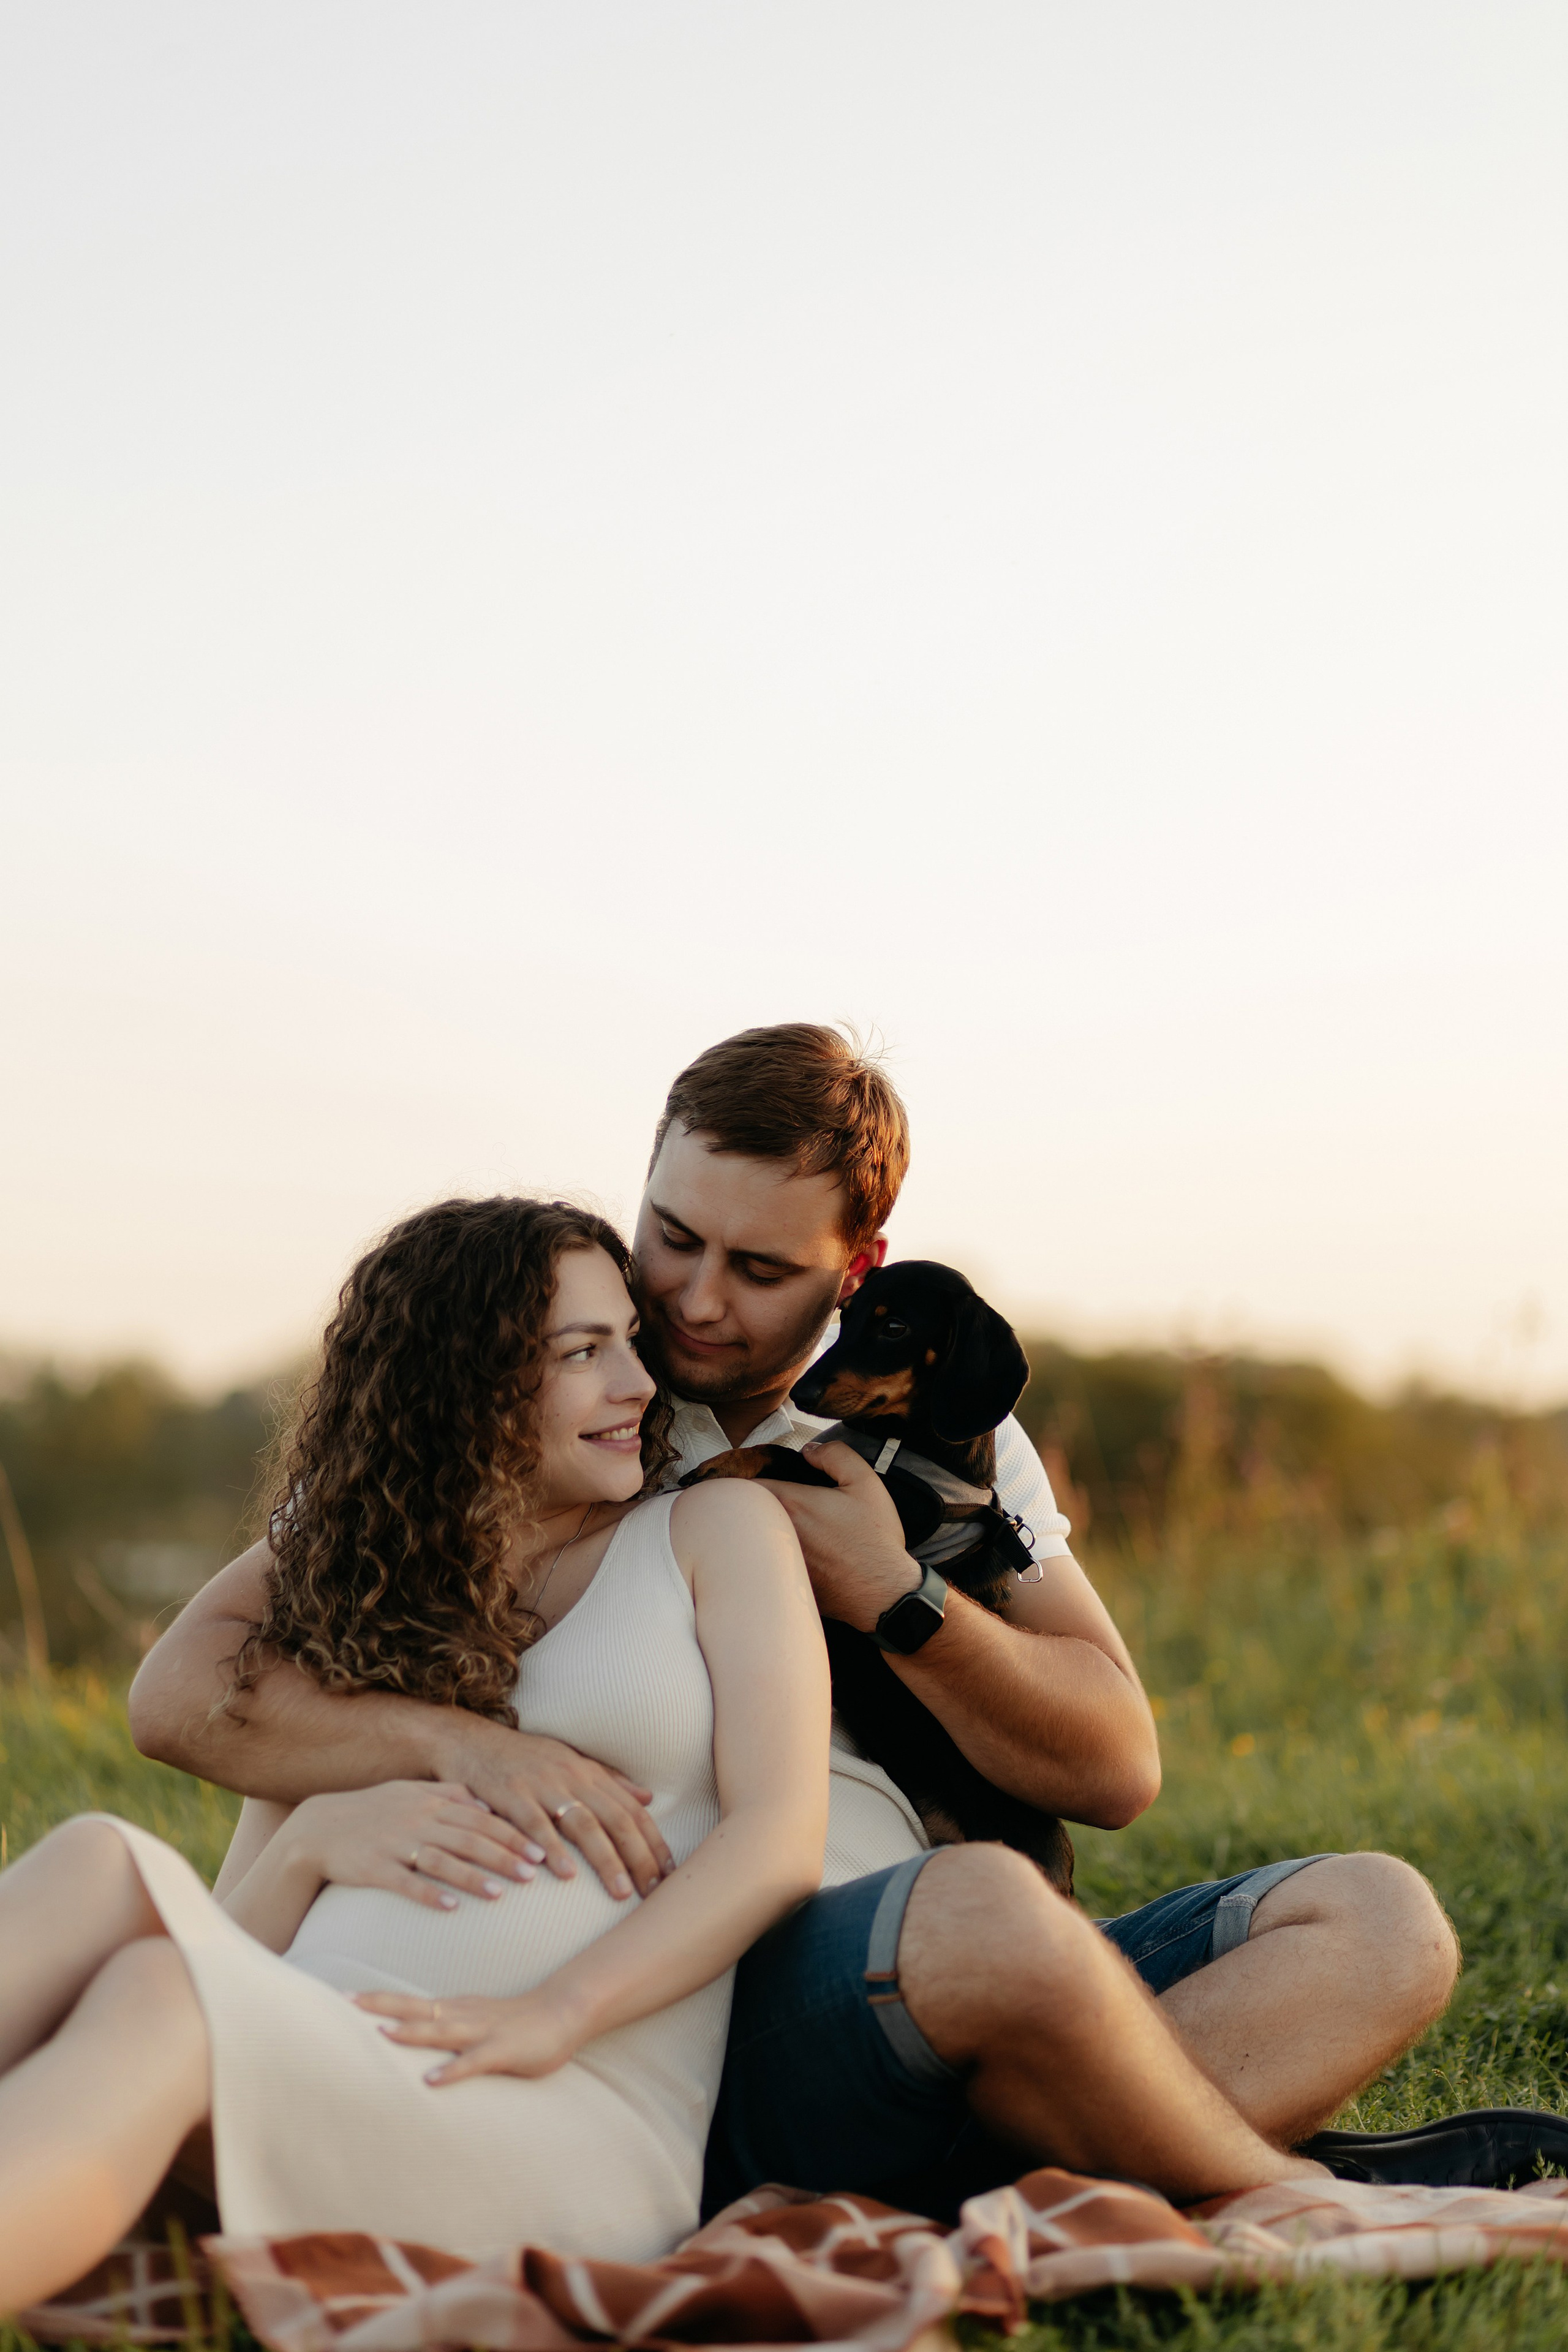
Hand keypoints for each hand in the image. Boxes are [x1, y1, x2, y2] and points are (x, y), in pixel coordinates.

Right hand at [289, 1782, 541, 1910]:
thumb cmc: (372, 1811)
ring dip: (473, 1877)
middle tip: (534, 1873)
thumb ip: (449, 1794)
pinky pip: (405, 1883)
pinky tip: (451, 1908)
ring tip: (501, 1894)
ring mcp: (395, 1843)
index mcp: (429, 1801)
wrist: (318, 1828)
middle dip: (504, 1856)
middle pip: (469, 1838)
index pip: (480, 1817)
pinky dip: (429, 1895)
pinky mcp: (374, 1868)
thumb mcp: (410, 1792)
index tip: (541, 1849)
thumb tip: (486, 1803)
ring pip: (442, 1860)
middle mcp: (416, 1819)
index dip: (512, 1833)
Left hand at [354, 1987, 578, 2082]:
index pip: (410, 2002)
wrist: (563, 2012)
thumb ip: (449, 2028)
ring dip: (411, 2032)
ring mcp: (481, 2031)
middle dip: (381, 2005)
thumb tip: (418, 2035)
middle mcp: (462, 2015)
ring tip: (382, 2033)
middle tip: (346, 2001)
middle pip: (415, 2007)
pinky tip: (432, 2081)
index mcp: (455, 2008)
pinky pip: (472, 2062)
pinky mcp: (501, 2051)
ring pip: (440, 2030)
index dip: (379, 1999)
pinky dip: (452, 2070)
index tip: (345, 1996)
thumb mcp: (477, 2020)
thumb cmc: (518, 2022)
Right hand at [428, 1721, 674, 1900]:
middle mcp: (572, 1777)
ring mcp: (542, 1785)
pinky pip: (535, 1825)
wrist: (471, 1742)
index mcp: (589, 1773)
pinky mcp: (511, 1795)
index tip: (670, 1875)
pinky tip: (563, 1874)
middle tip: (654, 1892)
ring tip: (620, 1891)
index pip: (632, 1810)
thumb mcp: (571, 1763)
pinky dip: (552, 1849)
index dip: (654, 1842)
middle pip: (615, 1819)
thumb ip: (609, 1781)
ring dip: (604, 1859)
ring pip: (583, 1824)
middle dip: (639, 1857)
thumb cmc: (525, 1759)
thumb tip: (649, 1797)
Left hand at [759, 1441, 921, 1632]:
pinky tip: (795, 1551)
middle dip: (752, 1502)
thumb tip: (809, 1451)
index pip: (746, 1483)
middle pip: (746, 1511)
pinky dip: (771, 1553)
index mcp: (791, 1504)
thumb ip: (834, 1455)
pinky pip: (767, 1561)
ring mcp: (777, 1561)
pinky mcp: (784, 1582)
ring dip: (760, 1528)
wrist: (884, 1593)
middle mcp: (776, 1533)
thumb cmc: (875, 1539)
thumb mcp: (864, 1482)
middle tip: (767, 1497)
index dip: (748, 1474)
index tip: (759, 1473)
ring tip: (780, 1524)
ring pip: (753, 1537)